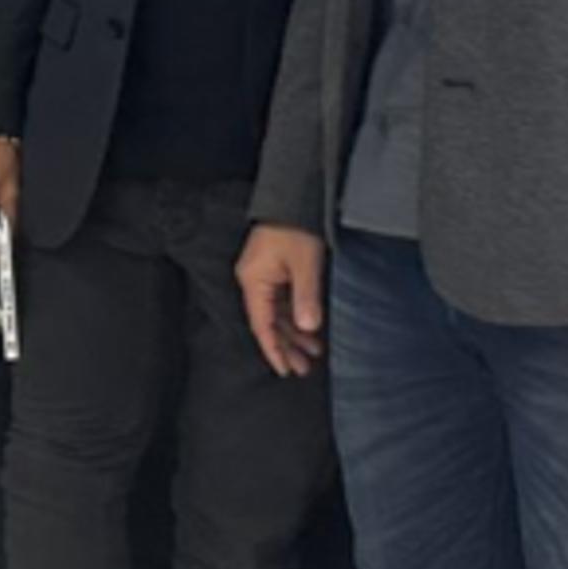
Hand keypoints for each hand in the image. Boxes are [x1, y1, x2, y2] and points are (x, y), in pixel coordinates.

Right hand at [237, 224, 327, 376]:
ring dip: (294, 332)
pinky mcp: (274, 270)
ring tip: (313, 352)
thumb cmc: (296, 228)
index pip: (262, 325)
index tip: (285, 370)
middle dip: (286, 346)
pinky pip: (281, 301)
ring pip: (276, 313)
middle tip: (304, 369)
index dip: (274, 349)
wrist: (293, 198)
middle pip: (268, 322)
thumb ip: (305, 297)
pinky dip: (295, 316)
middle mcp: (254, 281)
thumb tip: (308, 328)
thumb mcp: (305, 264)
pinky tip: (309, 328)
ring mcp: (263, 275)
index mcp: (254, 281)